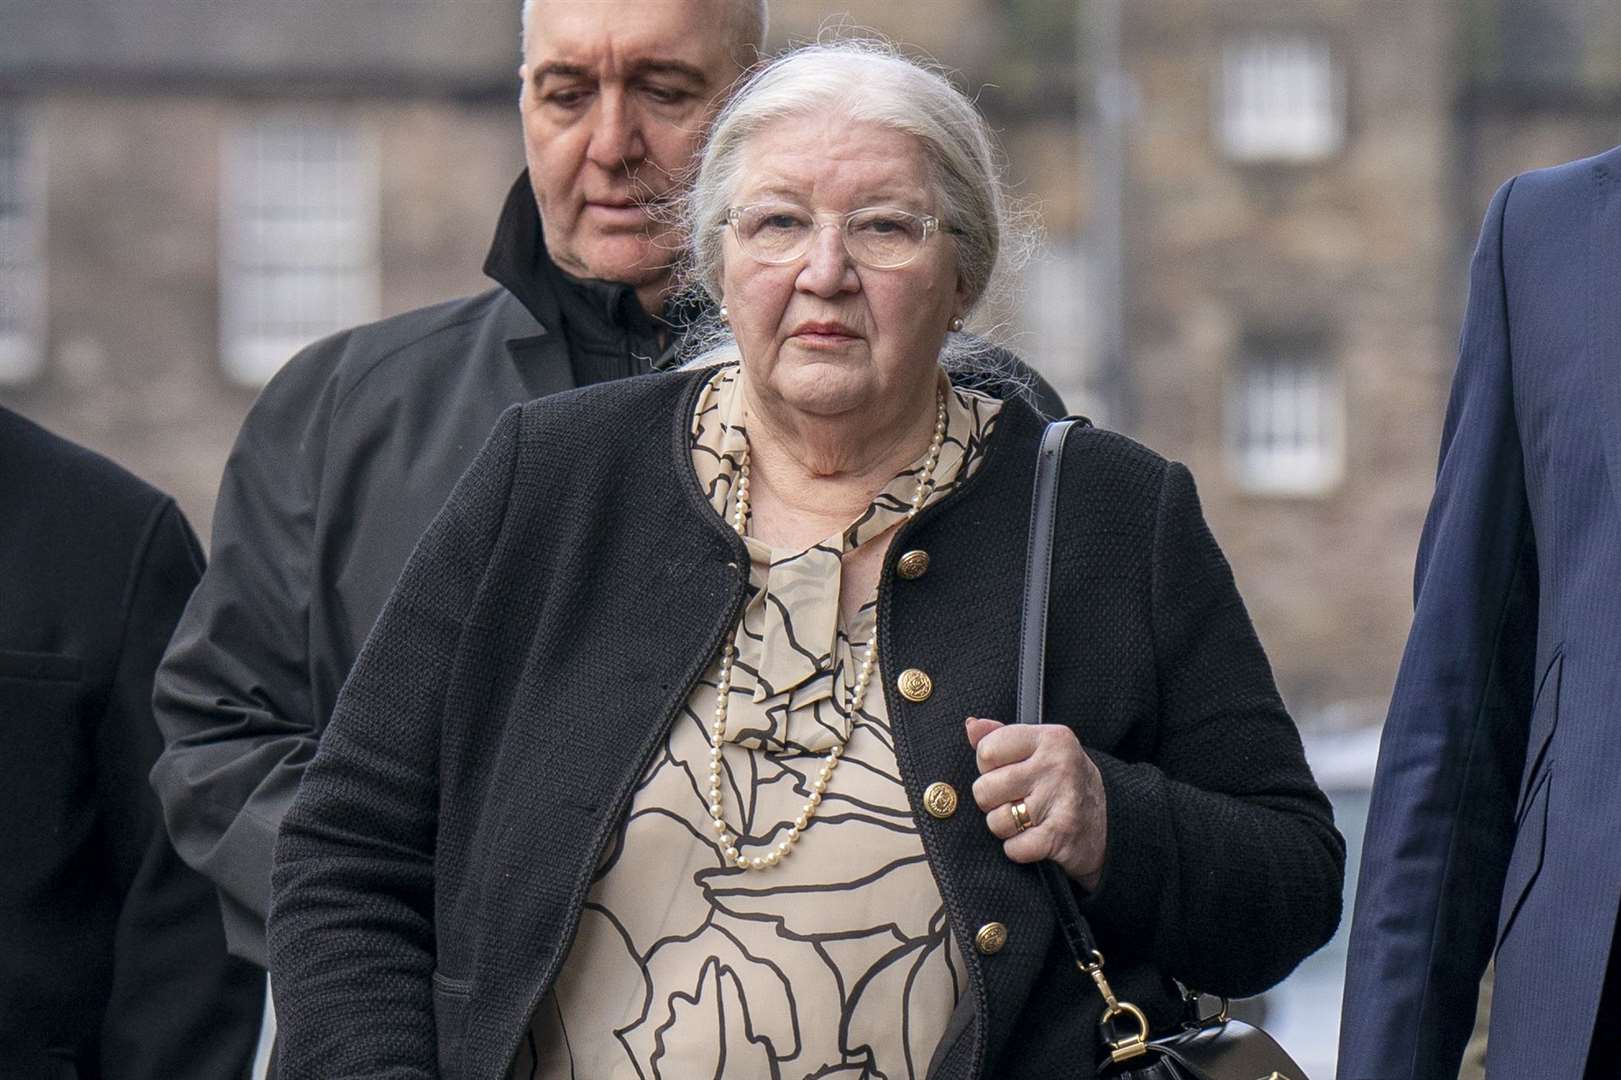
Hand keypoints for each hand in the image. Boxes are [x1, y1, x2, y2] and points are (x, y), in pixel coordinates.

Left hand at [966, 716, 1106, 891]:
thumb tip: (971, 725)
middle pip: (984, 789)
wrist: (1112, 824)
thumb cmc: (1064, 783)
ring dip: (1006, 828)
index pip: (986, 751)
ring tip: (1028, 820)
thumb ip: (1002, 735)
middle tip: (1018, 801)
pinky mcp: (1061, 835)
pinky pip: (1013, 848)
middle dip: (993, 802)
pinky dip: (1019, 850)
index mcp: (1050, 738)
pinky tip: (1035, 839)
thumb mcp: (1041, 750)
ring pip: (996, 821)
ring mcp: (1061, 800)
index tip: (1009, 772)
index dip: (989, 768)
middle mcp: (1057, 765)